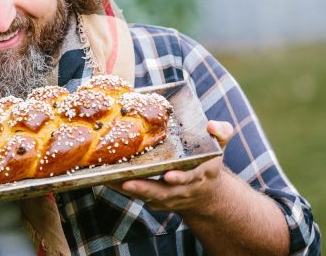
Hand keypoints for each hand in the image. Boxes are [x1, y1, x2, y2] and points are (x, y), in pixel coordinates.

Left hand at [109, 120, 233, 214]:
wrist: (205, 196)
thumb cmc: (207, 164)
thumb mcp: (218, 147)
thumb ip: (220, 133)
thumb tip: (211, 124)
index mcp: (197, 175)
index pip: (188, 178)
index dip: (179, 177)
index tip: (169, 175)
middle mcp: (180, 190)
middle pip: (162, 193)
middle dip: (146, 189)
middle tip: (128, 183)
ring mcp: (166, 199)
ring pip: (145, 196)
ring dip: (126, 189)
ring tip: (108, 180)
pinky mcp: (153, 201)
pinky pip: (136, 195)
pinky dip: (121, 189)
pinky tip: (105, 178)